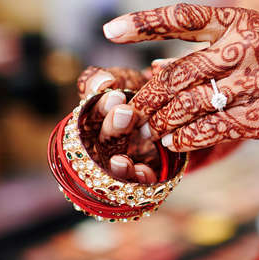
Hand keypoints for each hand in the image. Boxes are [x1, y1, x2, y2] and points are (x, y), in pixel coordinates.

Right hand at [74, 64, 161, 182]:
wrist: (170, 106)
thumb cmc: (137, 89)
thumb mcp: (120, 78)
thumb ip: (101, 78)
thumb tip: (102, 81)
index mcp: (94, 118)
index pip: (88, 115)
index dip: (99, 107)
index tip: (116, 93)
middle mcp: (104, 142)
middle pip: (100, 141)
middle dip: (112, 128)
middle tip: (126, 112)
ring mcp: (121, 159)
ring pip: (113, 168)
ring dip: (117, 165)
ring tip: (123, 160)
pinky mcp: (142, 172)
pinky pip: (137, 182)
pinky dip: (138, 178)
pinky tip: (144, 172)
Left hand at [101, 4, 258, 151]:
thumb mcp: (258, 40)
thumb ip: (210, 52)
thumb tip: (156, 68)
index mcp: (242, 21)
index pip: (182, 17)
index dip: (143, 23)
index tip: (109, 31)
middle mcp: (246, 47)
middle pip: (177, 73)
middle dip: (148, 96)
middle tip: (130, 111)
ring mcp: (256, 82)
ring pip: (189, 104)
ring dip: (163, 121)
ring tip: (150, 129)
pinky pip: (212, 129)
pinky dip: (187, 137)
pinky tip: (176, 141)